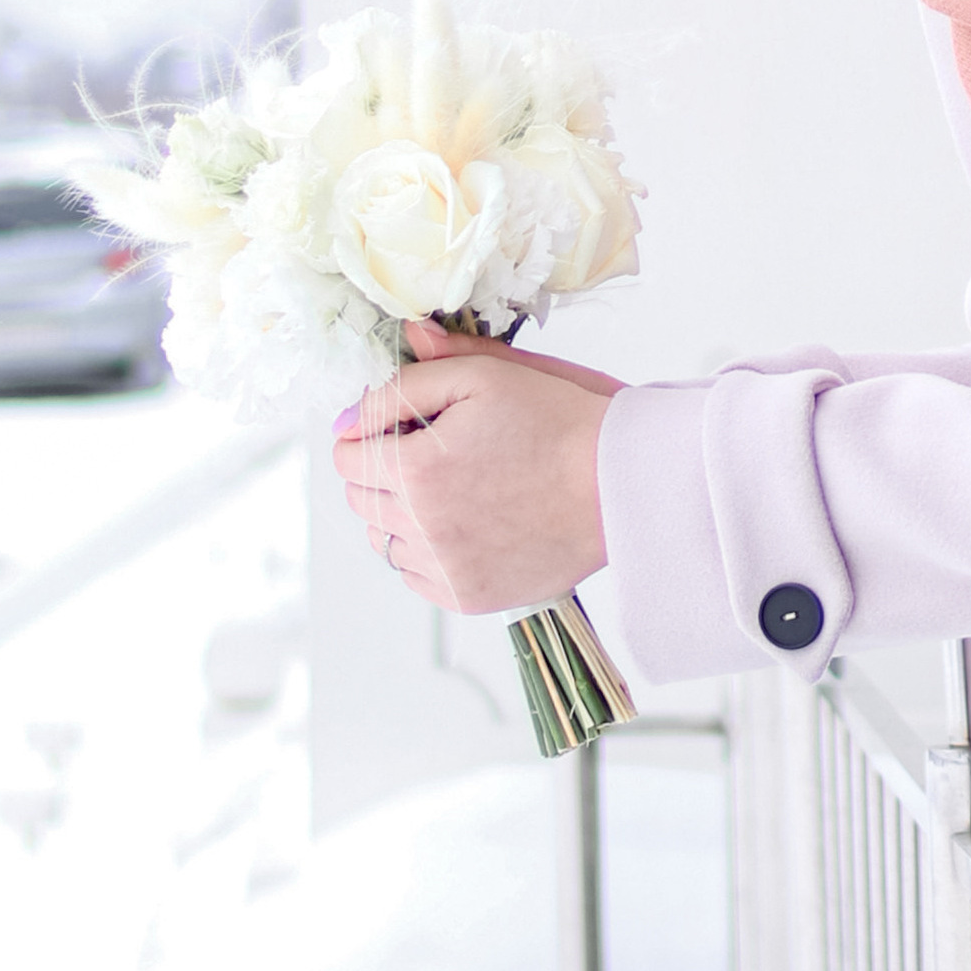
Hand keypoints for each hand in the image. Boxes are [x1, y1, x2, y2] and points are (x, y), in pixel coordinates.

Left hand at [331, 318, 620, 615]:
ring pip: (383, 539)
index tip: (403, 424)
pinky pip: (416, 575)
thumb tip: (356, 400)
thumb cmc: (563, 423)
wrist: (623, 484)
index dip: (369, 432)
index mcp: (416, 468)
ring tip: (453, 487)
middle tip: (434, 451)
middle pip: (359, 499)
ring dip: (400, 513)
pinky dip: (427, 551)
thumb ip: (416, 377)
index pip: (346, 455)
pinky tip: (467, 522)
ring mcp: (444, 567)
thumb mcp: (490, 374)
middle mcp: (421, 526)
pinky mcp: (468, 596)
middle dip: (382, 471)